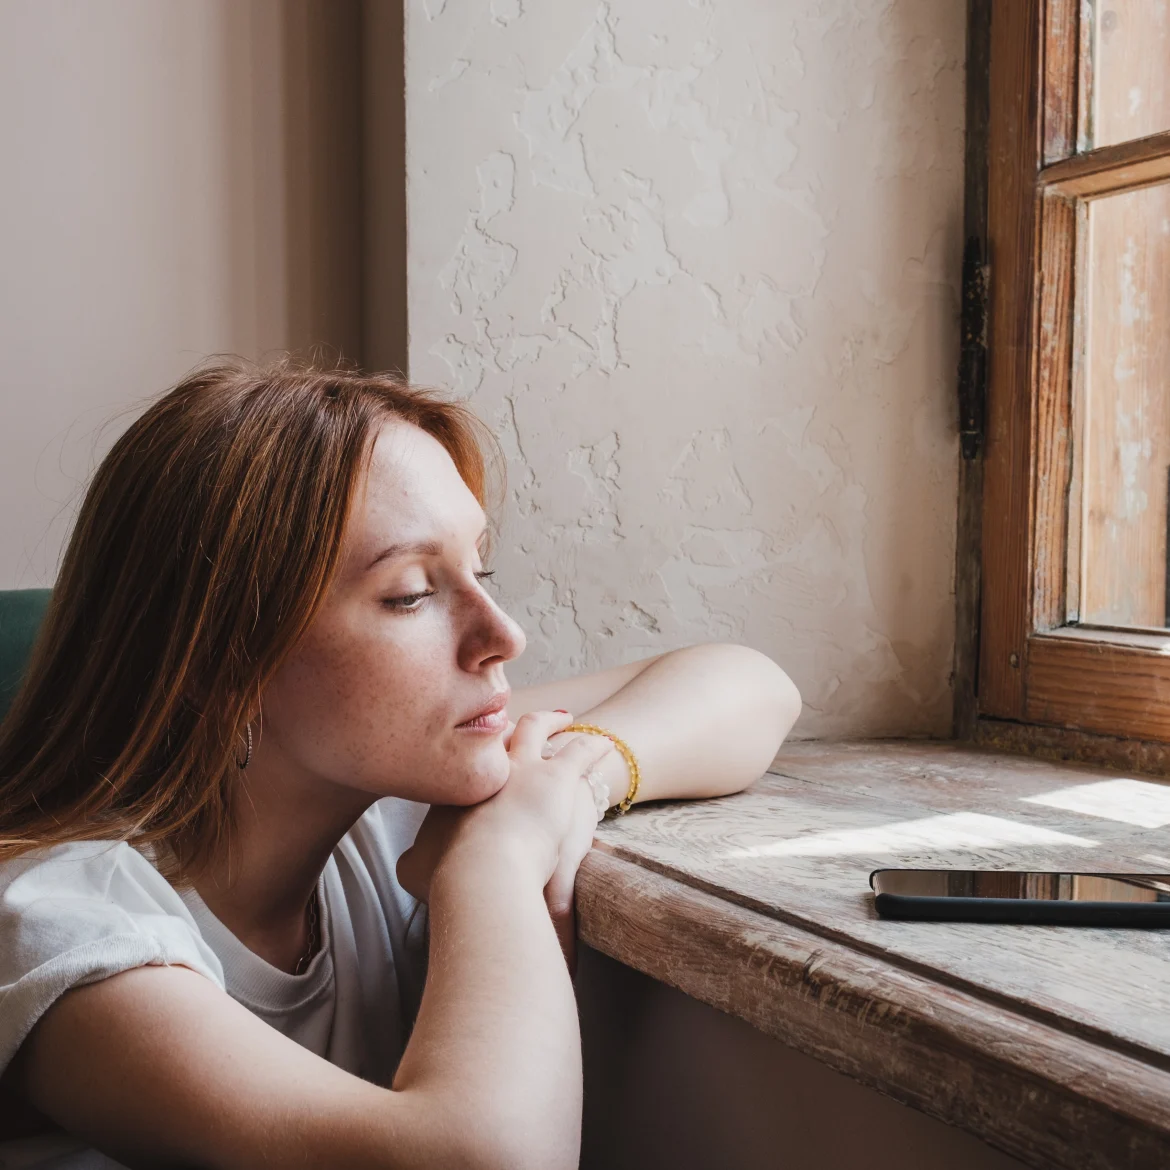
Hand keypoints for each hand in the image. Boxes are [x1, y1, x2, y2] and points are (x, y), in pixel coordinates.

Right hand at [397, 711, 613, 960]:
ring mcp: (523, 767)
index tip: (482, 752)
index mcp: (457, 785)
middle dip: (507, 726)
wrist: (479, 872)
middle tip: (518, 723)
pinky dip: (593, 746)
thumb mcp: (415, 868)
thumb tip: (410, 861)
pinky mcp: (557, 777)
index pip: (467, 759)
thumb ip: (412, 860)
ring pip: (537, 728)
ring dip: (551, 721)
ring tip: (563, 719)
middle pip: (497, 732)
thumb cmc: (447, 875)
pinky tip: (604, 743)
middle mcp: (488, 767)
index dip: (476, 753)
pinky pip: (580, 753)